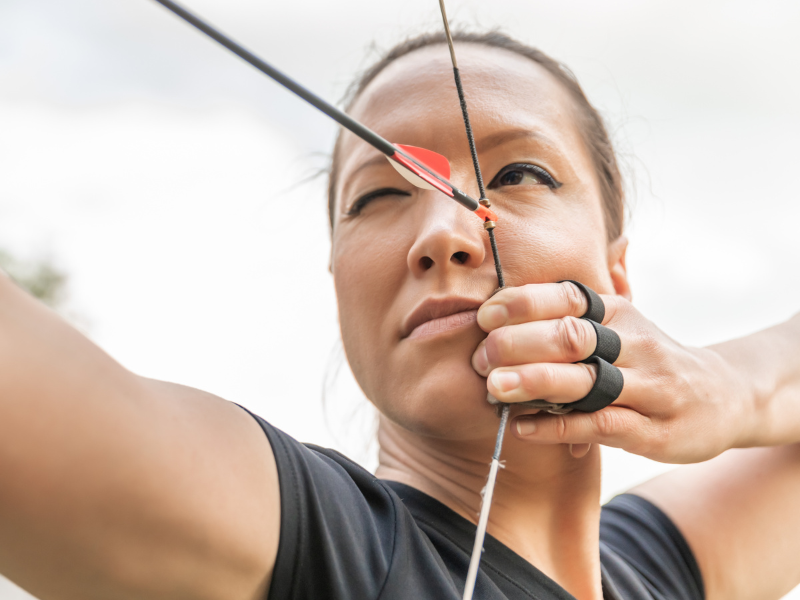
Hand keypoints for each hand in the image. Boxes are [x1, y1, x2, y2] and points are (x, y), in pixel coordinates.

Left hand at [471, 282, 752, 463]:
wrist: (723, 396)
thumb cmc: (647, 360)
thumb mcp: (619, 326)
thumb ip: (569, 316)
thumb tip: (499, 305)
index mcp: (618, 313)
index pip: (567, 297)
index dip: (521, 304)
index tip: (484, 316)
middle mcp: (634, 343)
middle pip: (571, 336)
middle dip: (519, 344)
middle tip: (482, 358)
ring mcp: (649, 386)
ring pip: (586, 381)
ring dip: (535, 382)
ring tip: (494, 389)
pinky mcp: (654, 430)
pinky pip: (600, 425)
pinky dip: (558, 426)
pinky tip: (523, 427)